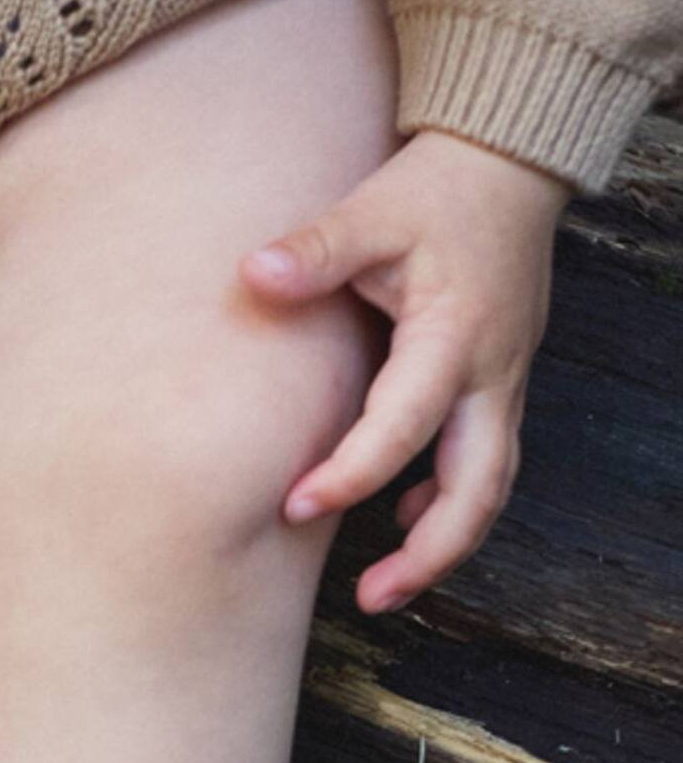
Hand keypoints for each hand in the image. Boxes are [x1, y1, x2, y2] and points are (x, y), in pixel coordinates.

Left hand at [238, 128, 572, 613]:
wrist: (507, 165)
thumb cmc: (436, 189)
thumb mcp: (372, 209)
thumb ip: (315, 248)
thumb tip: (255, 275)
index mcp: (454, 337)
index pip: (404, 425)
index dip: (352, 473)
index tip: (295, 507)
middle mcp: (492, 374)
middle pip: (478, 489)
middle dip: (429, 554)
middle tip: (369, 597)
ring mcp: (504, 386)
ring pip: (490, 489)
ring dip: (443, 545)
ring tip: (383, 587)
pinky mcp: (501, 388)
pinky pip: (486, 465)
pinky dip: (449, 504)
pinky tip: (402, 517)